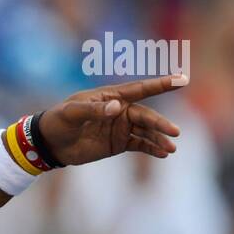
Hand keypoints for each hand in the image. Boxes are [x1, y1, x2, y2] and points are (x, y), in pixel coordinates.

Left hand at [37, 74, 186, 165]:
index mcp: (111, 96)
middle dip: (160, 124)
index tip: (182, 79)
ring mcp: (120, 127)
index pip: (140, 89)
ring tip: (170, 149)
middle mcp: (120, 110)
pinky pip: (140, 144)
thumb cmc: (58, 121)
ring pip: (146, 131)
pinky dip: (152, 148)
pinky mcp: (119, 143)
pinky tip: (162, 153)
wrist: (50, 143)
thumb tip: (116, 108)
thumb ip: (93, 110)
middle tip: (174, 132)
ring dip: (159, 139)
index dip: (161, 84)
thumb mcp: (72, 114)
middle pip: (146, 115)